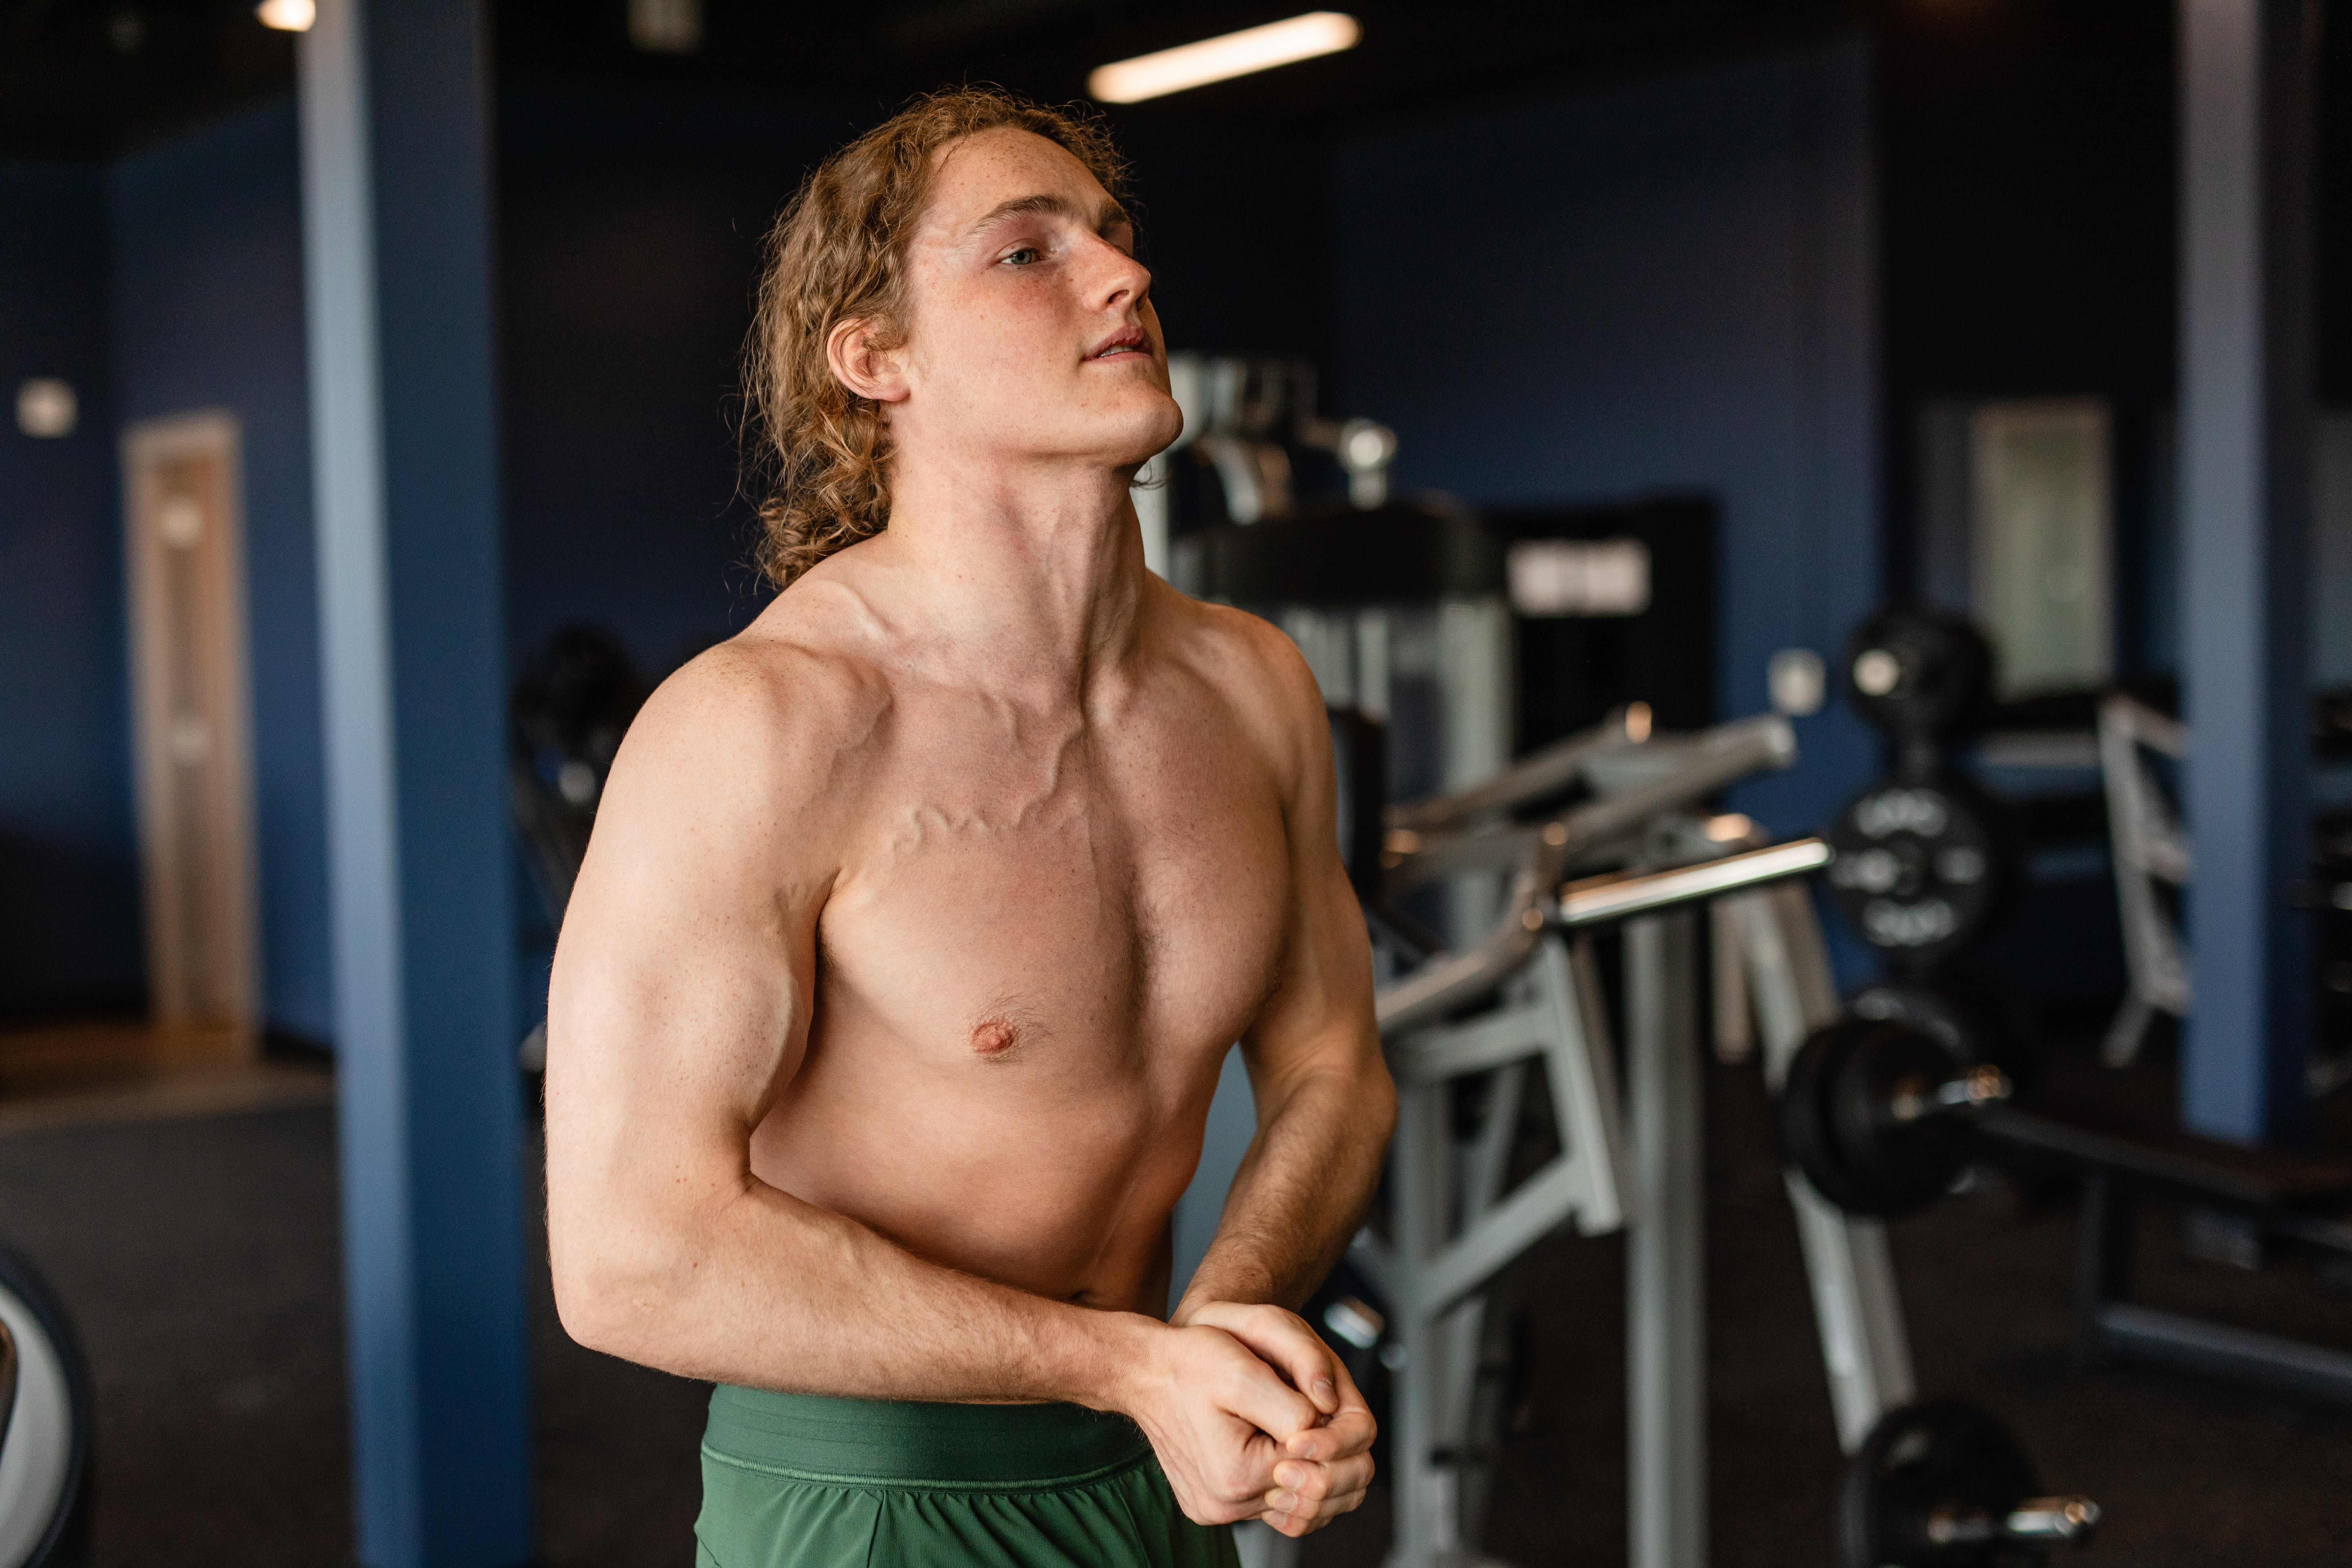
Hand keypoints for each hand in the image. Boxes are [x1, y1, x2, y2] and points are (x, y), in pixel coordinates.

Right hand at [1178, 1301, 1375, 1537]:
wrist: (1145, 1373)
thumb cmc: (1190, 1364)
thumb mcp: (1244, 1370)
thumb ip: (1293, 1407)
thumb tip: (1324, 1430)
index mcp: (1238, 1476)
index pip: (1320, 1466)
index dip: (1330, 1431)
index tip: (1313, 1400)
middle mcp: (1226, 1506)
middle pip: (1311, 1492)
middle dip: (1325, 1452)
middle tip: (1314, 1413)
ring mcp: (1218, 1511)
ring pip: (1295, 1502)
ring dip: (1307, 1466)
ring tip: (1294, 1425)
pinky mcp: (1214, 1506)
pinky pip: (1269, 1504)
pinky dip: (1284, 1478)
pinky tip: (1278, 1446)